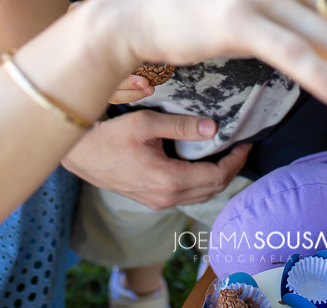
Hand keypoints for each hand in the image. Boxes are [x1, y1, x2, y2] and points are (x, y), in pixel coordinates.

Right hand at [62, 111, 250, 208]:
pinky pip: (186, 195)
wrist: (79, 155)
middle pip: (212, 189)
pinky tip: (201, 163)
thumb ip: (181, 126)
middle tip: (241, 148)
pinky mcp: (151, 199)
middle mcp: (166, 197)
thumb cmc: (109, 136)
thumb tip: (212, 128)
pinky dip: (200, 181)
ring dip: (216, 177)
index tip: (246, 143)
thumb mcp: (145, 123)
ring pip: (199, 195)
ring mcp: (157, 202)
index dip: (236, 161)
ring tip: (226, 154)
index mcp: (168, 180)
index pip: (216, 176)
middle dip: (231, 169)